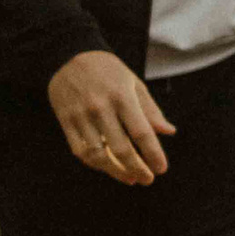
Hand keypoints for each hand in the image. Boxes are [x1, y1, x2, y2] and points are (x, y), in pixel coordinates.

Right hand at [47, 51, 173, 185]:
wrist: (66, 56)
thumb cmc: (106, 70)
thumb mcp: (133, 82)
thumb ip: (150, 109)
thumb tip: (169, 132)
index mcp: (122, 96)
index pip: (141, 132)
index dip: (153, 154)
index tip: (161, 168)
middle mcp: (101, 108)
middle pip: (121, 148)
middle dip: (137, 168)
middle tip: (148, 179)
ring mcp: (81, 116)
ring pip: (98, 155)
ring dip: (116, 172)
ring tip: (131, 179)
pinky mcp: (65, 121)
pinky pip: (80, 151)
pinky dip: (95, 164)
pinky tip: (108, 168)